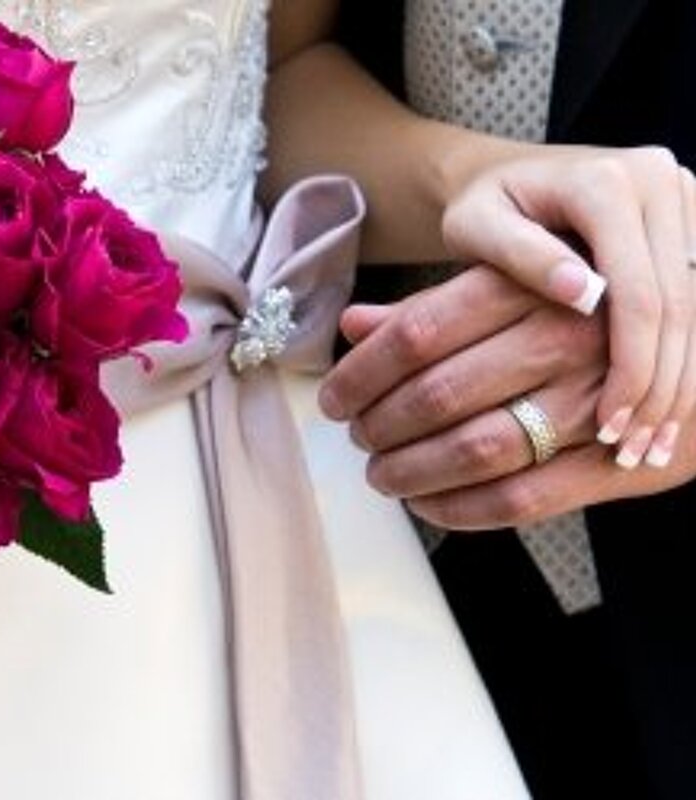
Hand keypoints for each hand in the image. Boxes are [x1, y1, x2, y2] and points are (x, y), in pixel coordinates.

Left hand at [319, 266, 695, 527]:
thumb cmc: (589, 312)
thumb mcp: (513, 283)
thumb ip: (432, 307)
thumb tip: (351, 325)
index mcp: (530, 286)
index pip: (416, 332)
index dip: (359, 373)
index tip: (330, 398)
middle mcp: (565, 338)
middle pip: (436, 393)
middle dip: (377, 425)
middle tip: (355, 437)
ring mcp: (595, 402)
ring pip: (475, 448)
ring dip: (410, 471)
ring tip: (382, 474)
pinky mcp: (619, 461)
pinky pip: (522, 497)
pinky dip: (460, 509)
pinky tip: (428, 505)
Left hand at [440, 146, 695, 469]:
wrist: (510, 175)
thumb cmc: (482, 210)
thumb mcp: (477, 227)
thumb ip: (518, 255)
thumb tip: (581, 293)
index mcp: (605, 182)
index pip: (637, 291)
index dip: (629, 364)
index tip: (607, 423)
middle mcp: (657, 184)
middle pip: (677, 305)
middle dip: (657, 385)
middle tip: (631, 449)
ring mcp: (683, 202)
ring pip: (695, 310)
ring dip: (674, 383)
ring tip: (646, 446)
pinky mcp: (689, 227)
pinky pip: (695, 305)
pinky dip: (677, 363)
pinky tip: (657, 415)